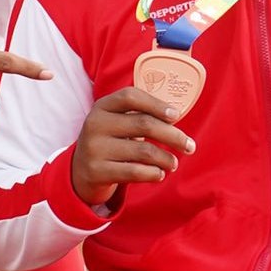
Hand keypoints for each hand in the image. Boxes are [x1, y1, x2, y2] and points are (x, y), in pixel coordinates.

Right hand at [72, 88, 196, 207]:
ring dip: (166, 158)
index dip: (156, 104)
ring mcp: (94, 148)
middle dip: (173, 135)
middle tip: (190, 146)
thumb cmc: (110, 143)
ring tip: (174, 163)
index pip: (131, 96)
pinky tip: (159, 174)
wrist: (80, 172)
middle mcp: (95, 124)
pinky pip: (134, 172)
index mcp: (102, 107)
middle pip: (144, 124)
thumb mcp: (116, 123)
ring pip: (143, 151)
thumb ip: (139, 116)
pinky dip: (153, 173)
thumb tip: (175, 118)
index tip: (176, 115)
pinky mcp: (96, 171)